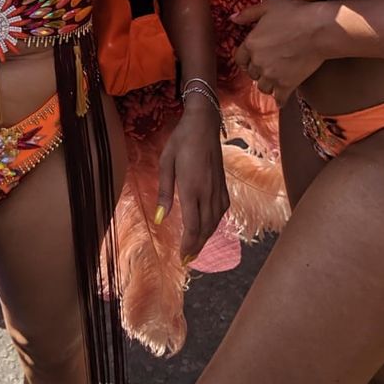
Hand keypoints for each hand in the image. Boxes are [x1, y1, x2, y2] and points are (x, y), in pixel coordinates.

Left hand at [156, 101, 228, 262]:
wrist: (204, 124)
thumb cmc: (181, 140)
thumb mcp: (166, 162)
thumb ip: (164, 191)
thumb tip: (160, 218)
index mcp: (192, 187)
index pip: (192, 225)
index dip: (188, 244)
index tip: (183, 258)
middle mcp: (207, 191)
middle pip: (205, 227)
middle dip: (197, 245)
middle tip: (188, 259)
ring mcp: (218, 188)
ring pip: (215, 221)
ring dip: (206, 236)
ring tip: (197, 247)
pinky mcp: (223, 184)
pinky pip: (222, 210)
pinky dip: (215, 222)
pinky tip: (209, 225)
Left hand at [233, 0, 329, 107]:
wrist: (319, 30)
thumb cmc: (295, 14)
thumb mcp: (268, 7)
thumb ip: (248, 14)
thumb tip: (232, 19)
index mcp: (251, 43)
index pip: (239, 59)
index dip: (246, 59)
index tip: (253, 58)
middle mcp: (258, 62)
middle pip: (252, 74)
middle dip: (258, 70)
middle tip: (269, 65)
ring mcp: (272, 75)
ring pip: (263, 87)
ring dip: (268, 84)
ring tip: (276, 78)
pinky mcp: (287, 84)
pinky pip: (279, 99)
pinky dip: (280, 99)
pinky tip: (282, 98)